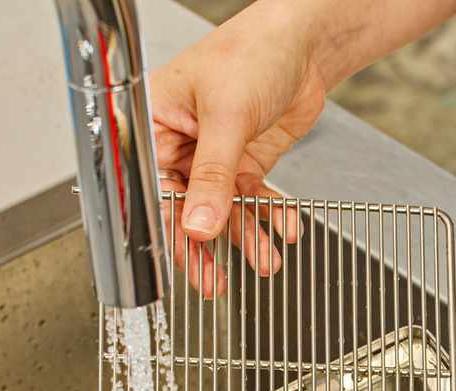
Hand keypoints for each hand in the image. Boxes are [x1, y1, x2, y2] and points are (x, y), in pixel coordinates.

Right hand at [148, 4, 325, 294]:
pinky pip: (252, 199)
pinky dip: (269, 216)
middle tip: (214, 283)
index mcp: (154, 123)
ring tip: (266, 260)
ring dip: (246, 237)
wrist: (305, 43)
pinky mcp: (245, 160)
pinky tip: (284, 229)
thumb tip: (200, 225)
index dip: (166, 225)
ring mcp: (215, 154)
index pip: (151, 185)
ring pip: (223, 209)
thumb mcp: (227, 117)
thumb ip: (214, 176)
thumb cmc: (253, 51)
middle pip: (186, 207)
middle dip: (206, 245)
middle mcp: (181, 143)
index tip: (181, 259)